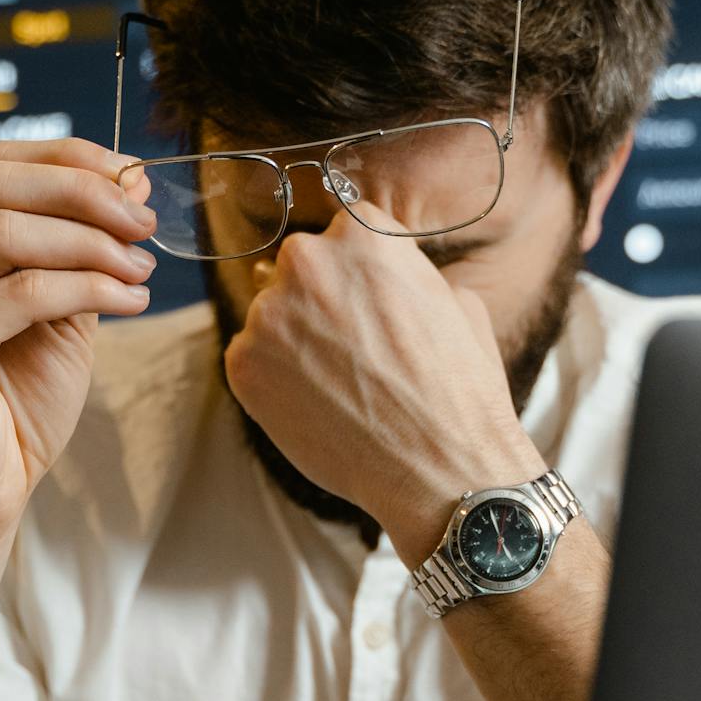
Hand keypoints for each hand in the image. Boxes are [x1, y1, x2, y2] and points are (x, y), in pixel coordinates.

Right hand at [0, 138, 156, 560]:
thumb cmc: (7, 413)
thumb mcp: (49, 311)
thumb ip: (73, 247)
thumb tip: (128, 178)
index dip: (67, 161)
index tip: (132, 182)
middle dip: (84, 193)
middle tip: (144, 224)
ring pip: (9, 232)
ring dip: (93, 243)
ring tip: (141, 269)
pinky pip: (23, 291)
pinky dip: (88, 288)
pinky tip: (130, 301)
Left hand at [221, 205, 544, 551]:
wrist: (439, 466)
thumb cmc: (458, 389)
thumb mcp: (456, 301)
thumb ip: (405, 273)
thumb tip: (384, 275)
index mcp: (363, 234)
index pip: (341, 233)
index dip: (356, 272)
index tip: (365, 300)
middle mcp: (307, 261)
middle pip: (300, 268)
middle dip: (319, 299)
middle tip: (351, 347)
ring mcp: (268, 313)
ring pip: (271, 314)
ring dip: (294, 340)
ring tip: (338, 384)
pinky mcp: (242, 363)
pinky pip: (251, 358)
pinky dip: (274, 379)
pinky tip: (316, 404)